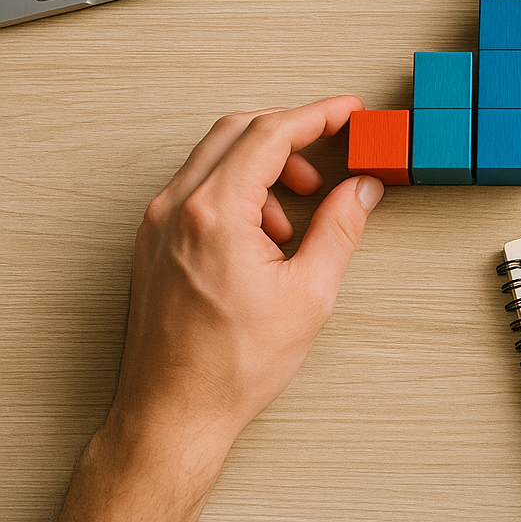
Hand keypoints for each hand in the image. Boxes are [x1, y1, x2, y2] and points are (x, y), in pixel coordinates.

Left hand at [59, 96, 384, 521]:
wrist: (172, 415)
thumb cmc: (229, 367)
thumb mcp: (309, 295)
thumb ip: (340, 229)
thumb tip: (362, 190)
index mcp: (215, 214)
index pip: (271, 133)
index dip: (316, 115)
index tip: (346, 111)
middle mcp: (177, 208)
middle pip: (239, 129)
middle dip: (291, 131)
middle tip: (329, 148)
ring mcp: (158, 222)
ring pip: (216, 154)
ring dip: (265, 162)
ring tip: (299, 203)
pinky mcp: (154, 239)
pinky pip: (200, 184)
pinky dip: (239, 186)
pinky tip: (265, 228)